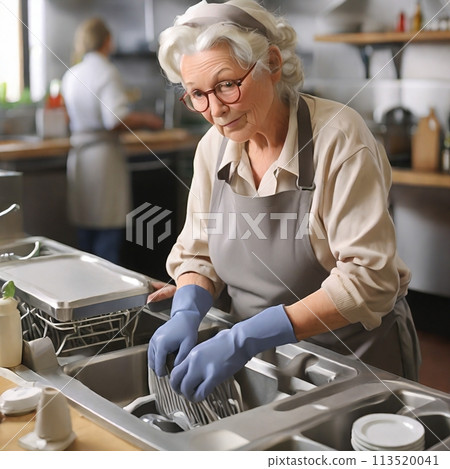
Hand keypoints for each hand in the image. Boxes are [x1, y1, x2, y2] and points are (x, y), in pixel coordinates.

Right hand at [147, 284, 212, 376]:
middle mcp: (154, 342)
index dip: (162, 373)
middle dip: (159, 370)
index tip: (168, 378)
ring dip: (157, 364)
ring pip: (150, 358)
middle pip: (153, 362)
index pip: (158, 364)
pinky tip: (165, 360)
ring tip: (167, 368)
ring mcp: (153, 339)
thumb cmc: (188, 330)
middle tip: (169, 374)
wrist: (184, 317)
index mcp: (162, 344)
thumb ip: (181, 358)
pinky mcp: (153, 338)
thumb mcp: (188, 345)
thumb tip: (174, 368)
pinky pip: (151, 352)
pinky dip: (156, 358)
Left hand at [170, 305, 296, 401]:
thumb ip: (198, 357)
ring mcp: (203, 369)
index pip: (175, 371)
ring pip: (186, 389)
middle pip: (176, 381)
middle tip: (184, 393)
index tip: (181, 385)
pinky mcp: (214, 376)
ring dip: (189, 395)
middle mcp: (194, 361)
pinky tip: (203, 396)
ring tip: (194, 396)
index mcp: (192, 354)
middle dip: (179, 390)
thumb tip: (196, 367)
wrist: (239, 341)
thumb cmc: (227, 341)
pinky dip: (200, 397)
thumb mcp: (206, 346)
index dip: (176, 381)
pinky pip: (201, 392)